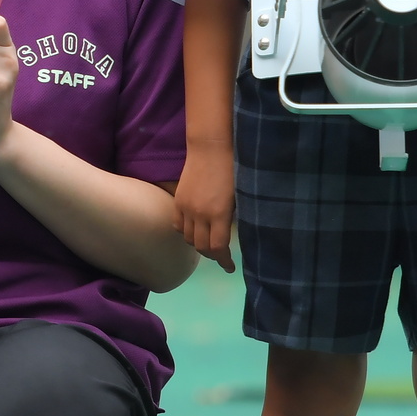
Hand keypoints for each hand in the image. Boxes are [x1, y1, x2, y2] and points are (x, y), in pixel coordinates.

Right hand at [175, 144, 235, 272]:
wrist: (210, 148)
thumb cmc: (232, 169)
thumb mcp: (239, 197)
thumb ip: (233, 218)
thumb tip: (231, 236)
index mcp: (220, 214)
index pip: (217, 248)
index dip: (224, 261)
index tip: (230, 267)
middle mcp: (200, 214)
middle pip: (201, 247)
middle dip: (212, 255)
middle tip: (220, 256)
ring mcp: (186, 207)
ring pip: (188, 238)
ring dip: (198, 244)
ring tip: (207, 242)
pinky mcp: (177, 200)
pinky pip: (177, 225)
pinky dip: (185, 232)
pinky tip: (193, 229)